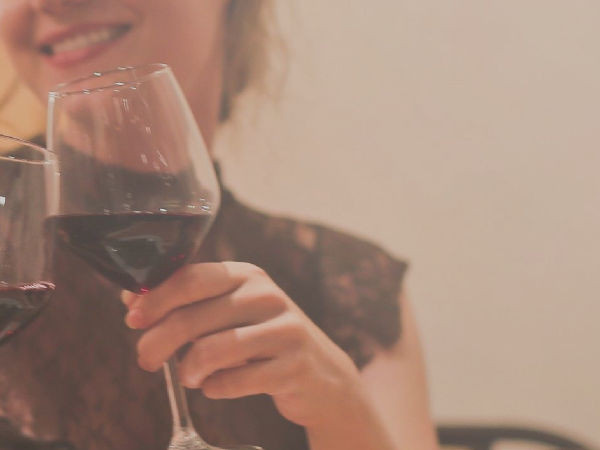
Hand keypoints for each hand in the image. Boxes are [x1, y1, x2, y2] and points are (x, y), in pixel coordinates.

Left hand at [121, 262, 364, 427]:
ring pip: (211, 350)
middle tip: (146, 360)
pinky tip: (216, 386)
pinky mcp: (293, 365)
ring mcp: (285, 329)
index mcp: (248, 275)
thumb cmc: (263, 339)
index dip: (155, 299)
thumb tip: (130, 298)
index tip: (131, 319)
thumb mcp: (231, 311)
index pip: (190, 279)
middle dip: (158, 342)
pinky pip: (234, 382)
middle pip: (192, 317)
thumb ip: (188, 303)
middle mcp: (267, 295)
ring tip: (188, 376)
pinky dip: (215, 388)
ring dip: (188, 370)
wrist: (320, 373)